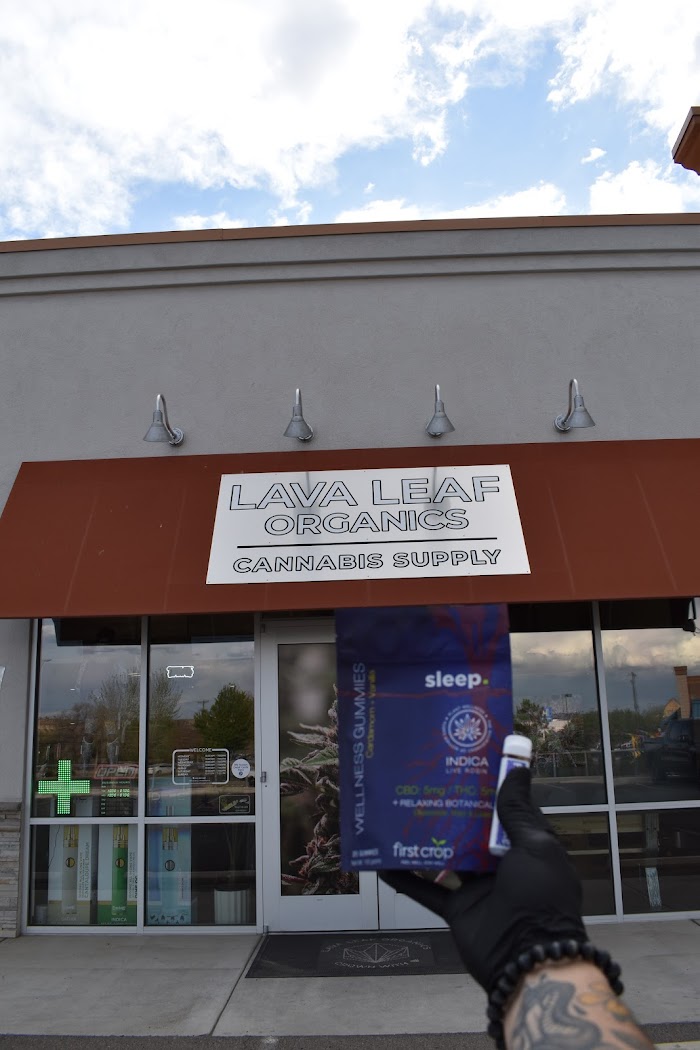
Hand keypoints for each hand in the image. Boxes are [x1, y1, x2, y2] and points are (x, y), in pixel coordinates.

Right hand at [379, 766, 586, 993]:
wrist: (529, 960)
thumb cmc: (540, 897)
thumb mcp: (536, 848)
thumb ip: (518, 813)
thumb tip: (520, 769)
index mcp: (524, 846)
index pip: (504, 810)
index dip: (488, 788)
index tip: (465, 761)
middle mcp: (500, 864)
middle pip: (470, 830)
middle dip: (451, 809)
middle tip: (425, 781)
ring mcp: (477, 887)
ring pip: (446, 856)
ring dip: (426, 839)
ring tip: (400, 812)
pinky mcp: (457, 909)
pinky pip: (426, 890)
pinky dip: (406, 879)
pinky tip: (383, 864)